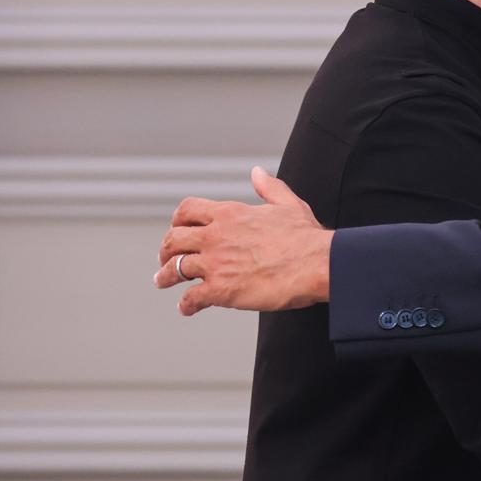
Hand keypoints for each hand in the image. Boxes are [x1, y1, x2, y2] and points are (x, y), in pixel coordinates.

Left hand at [154, 166, 332, 314]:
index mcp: (229, 214)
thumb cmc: (307, 237)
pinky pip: (190, 298)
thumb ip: (269, 188)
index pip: (187, 210)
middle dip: (165, 250)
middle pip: (173, 239)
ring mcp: (215, 263)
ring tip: (162, 281)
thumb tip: (257, 172)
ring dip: (165, 276)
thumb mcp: (288, 204)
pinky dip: (185, 304)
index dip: (178, 221)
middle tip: (165, 259)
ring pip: (174, 269)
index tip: (178, 229)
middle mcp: (215, 236)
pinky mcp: (220, 290)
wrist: (318, 264)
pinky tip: (187, 308)